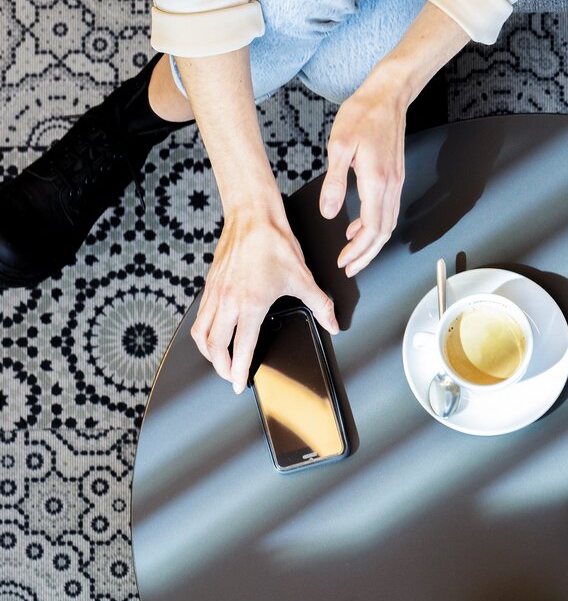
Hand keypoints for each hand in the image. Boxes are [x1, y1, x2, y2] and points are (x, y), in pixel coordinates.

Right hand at [191, 202, 338, 393]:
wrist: (252, 216)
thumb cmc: (274, 243)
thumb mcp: (303, 278)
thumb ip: (320, 305)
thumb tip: (333, 324)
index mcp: (250, 304)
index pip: (241, 347)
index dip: (239, 370)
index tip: (240, 384)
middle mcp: (227, 301)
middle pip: (214, 346)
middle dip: (222, 367)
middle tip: (231, 376)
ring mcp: (215, 293)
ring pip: (201, 333)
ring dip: (209, 352)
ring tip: (220, 361)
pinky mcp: (209, 285)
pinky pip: (200, 316)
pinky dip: (204, 332)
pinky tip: (213, 334)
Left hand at [319, 73, 406, 276]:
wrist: (388, 96)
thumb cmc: (363, 115)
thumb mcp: (338, 147)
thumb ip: (334, 183)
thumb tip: (329, 212)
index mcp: (377, 181)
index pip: (371, 229)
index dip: (358, 251)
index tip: (344, 261)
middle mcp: (391, 185)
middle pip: (383, 233)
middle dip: (367, 255)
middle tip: (349, 267)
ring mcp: (396, 182)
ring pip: (388, 224)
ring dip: (372, 243)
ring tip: (354, 254)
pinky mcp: (395, 177)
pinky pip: (388, 210)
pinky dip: (375, 225)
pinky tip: (359, 226)